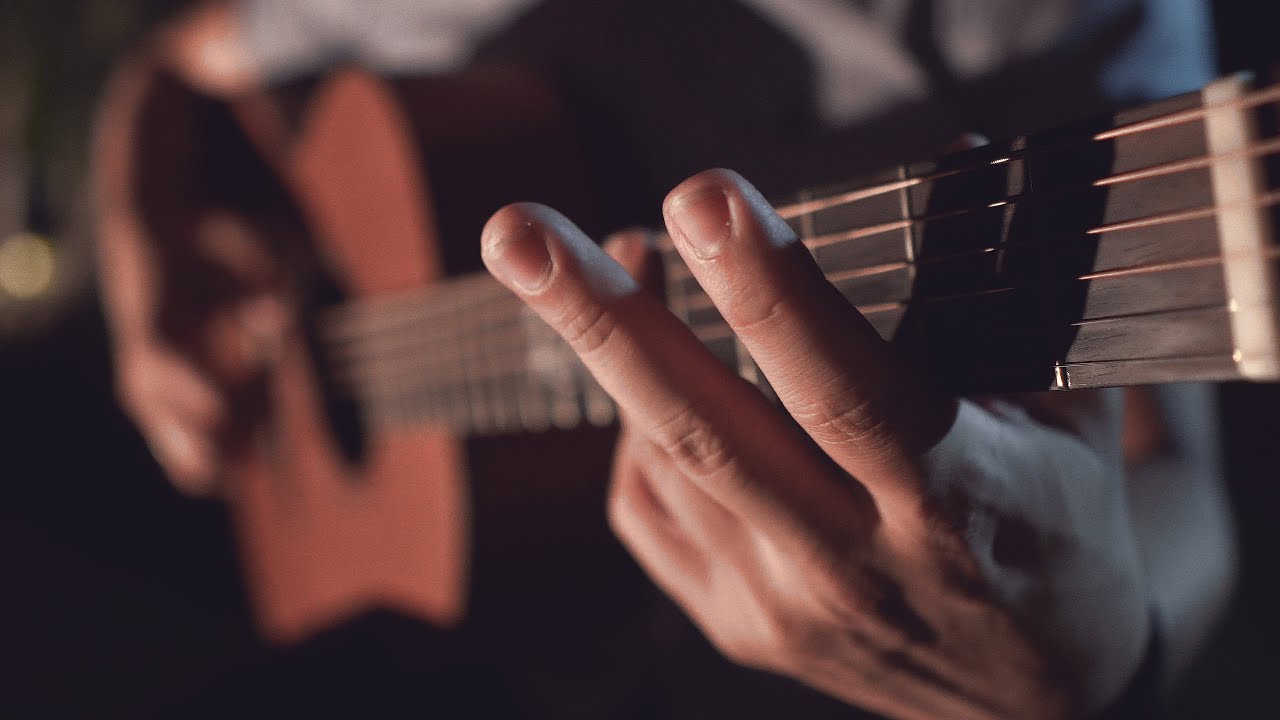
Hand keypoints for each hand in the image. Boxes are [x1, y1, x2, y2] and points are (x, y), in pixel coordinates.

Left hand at [481, 170, 1148, 718]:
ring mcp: (782, 607)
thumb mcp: (1065, 408)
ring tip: (580, 255)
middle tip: (514, 233)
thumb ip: (1001, 292)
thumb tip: (953, 156)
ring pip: (666, 462)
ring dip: (613, 347)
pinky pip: (648, 512)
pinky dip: (631, 429)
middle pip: (707, 433)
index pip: (845, 393)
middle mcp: (854, 565)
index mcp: (955, 502)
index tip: (701, 198)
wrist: (1040, 692)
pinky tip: (645, 373)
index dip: (771, 296)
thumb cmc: (1060, 522)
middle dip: (601, 322)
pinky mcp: (738, 629)